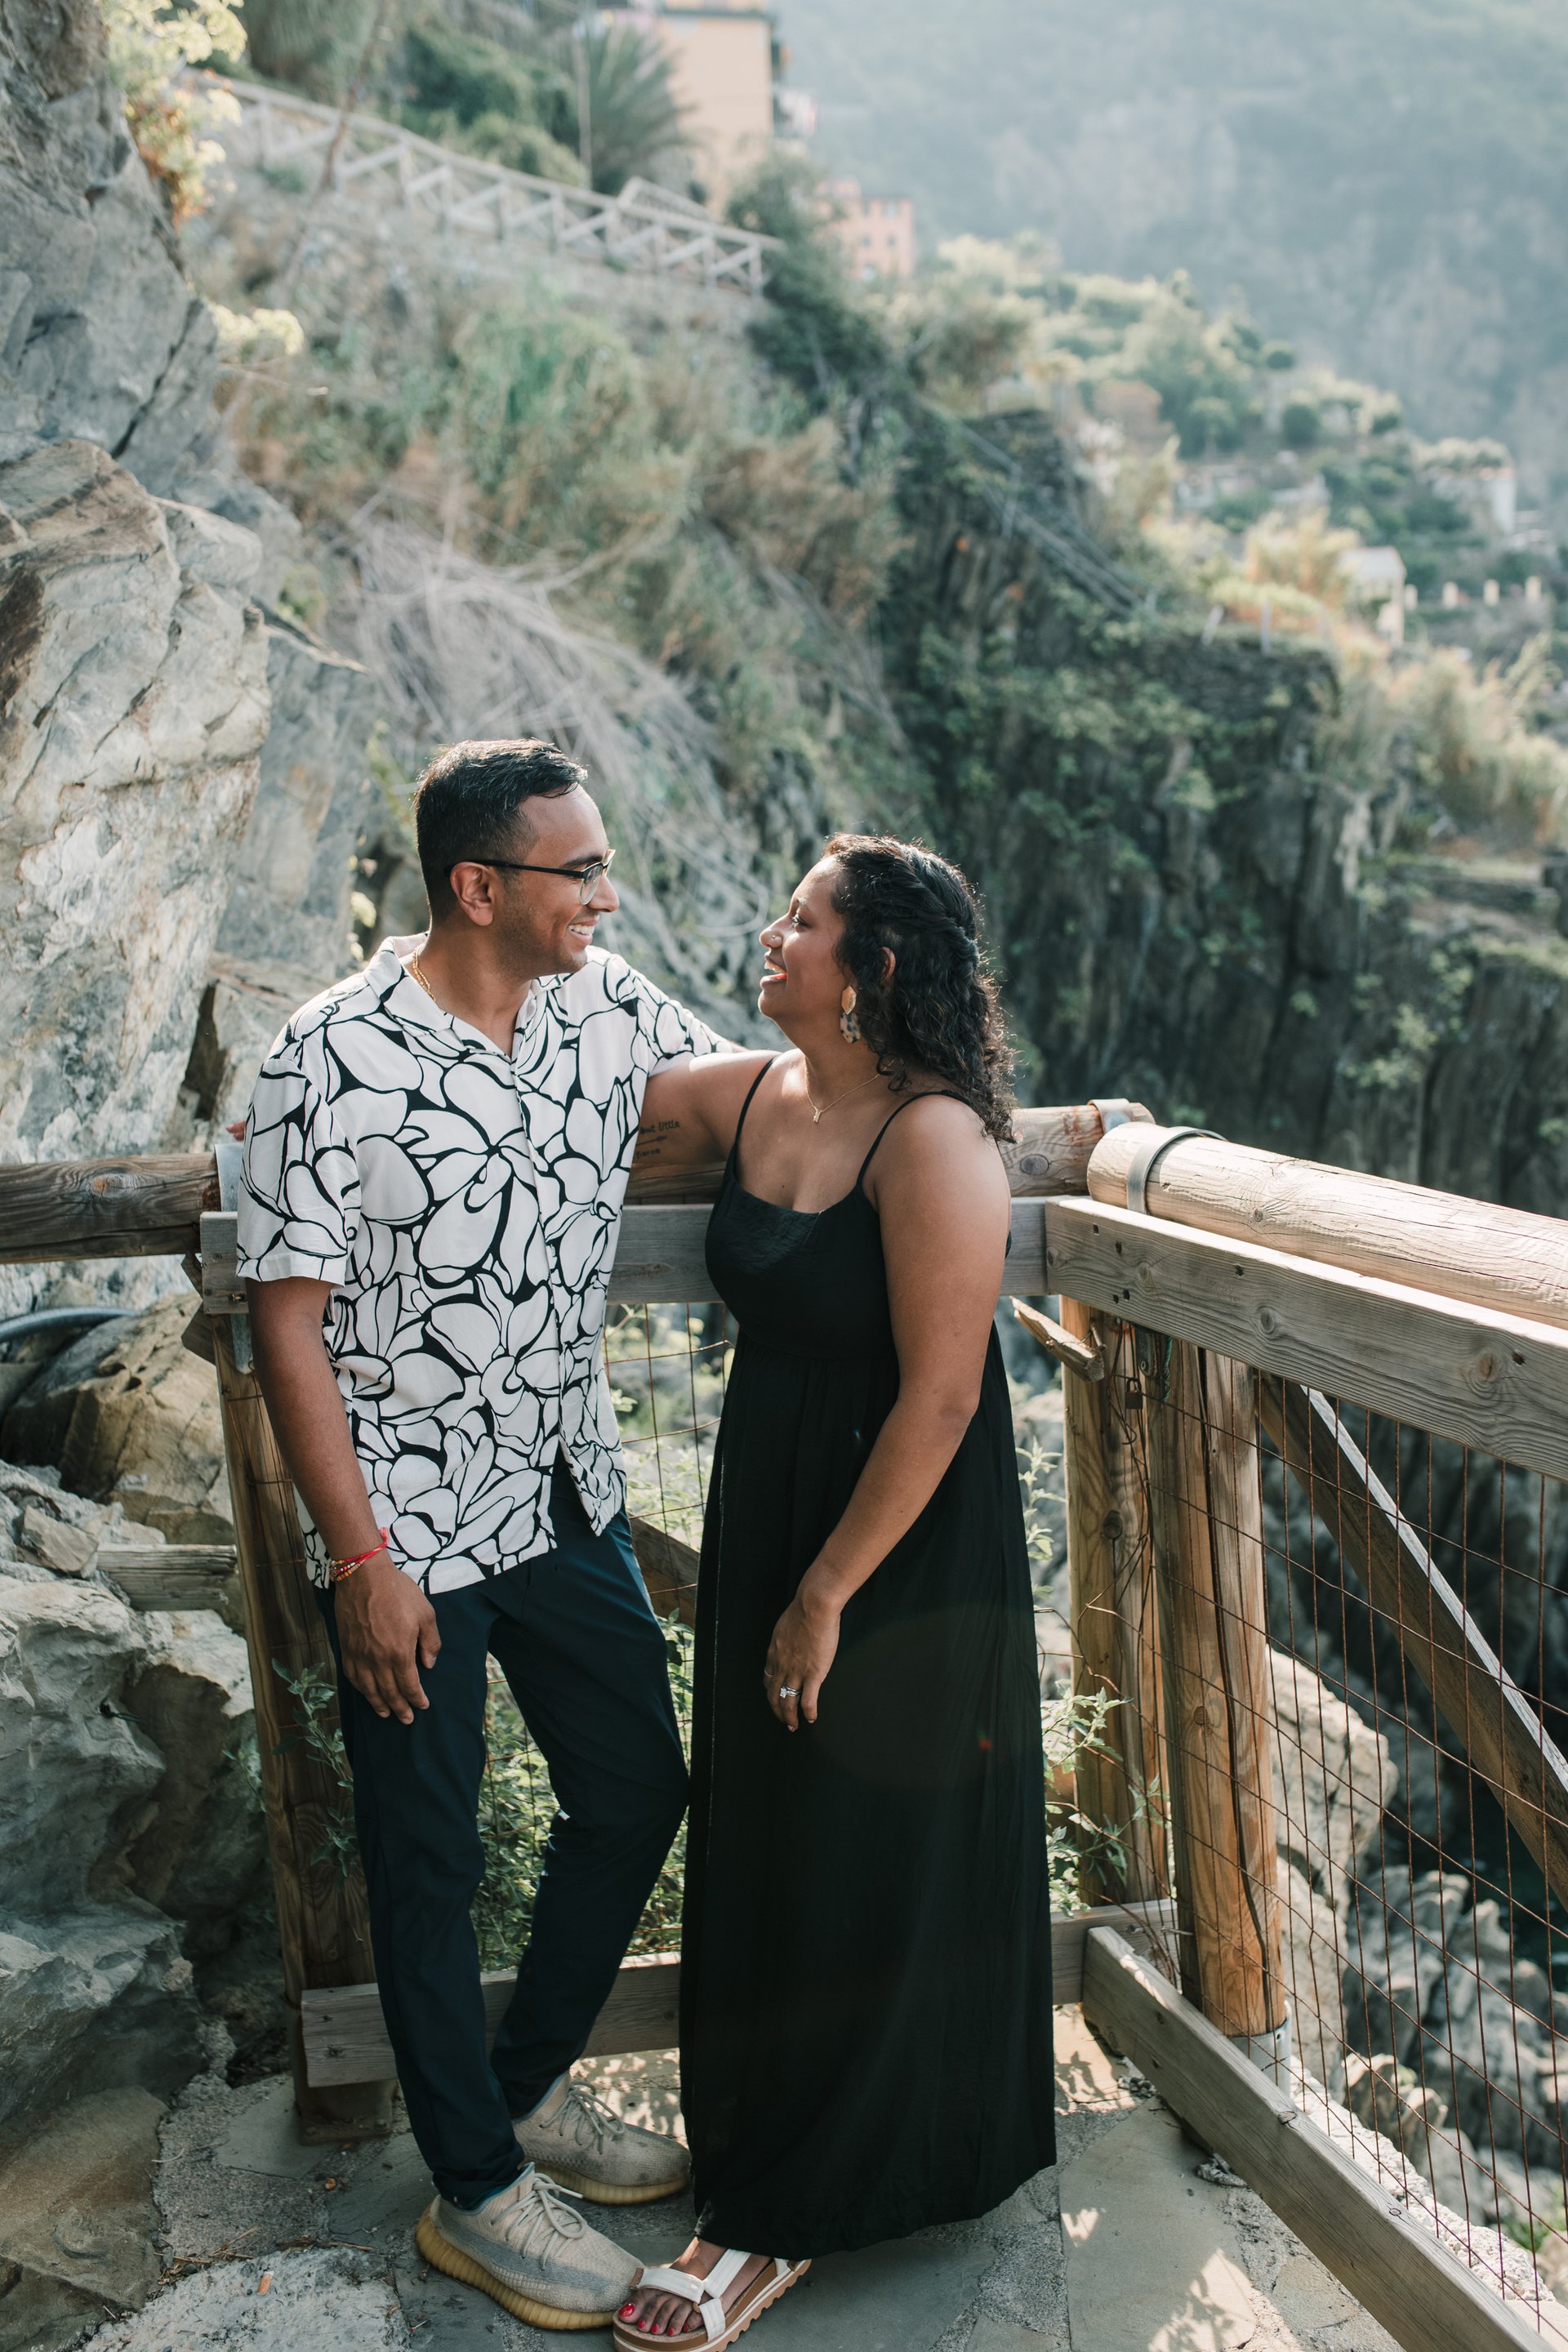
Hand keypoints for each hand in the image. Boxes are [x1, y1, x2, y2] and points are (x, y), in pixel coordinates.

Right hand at [334, 1555, 440, 1724]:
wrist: (363, 1576)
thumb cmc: (397, 1592)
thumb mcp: (425, 1613)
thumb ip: (430, 1642)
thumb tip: (429, 1665)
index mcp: (399, 1652)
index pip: (409, 1686)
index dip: (417, 1699)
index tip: (423, 1706)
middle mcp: (377, 1659)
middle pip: (389, 1693)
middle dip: (400, 1709)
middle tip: (406, 1720)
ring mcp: (359, 1655)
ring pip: (369, 1689)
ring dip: (378, 1704)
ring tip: (385, 1714)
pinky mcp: (346, 1648)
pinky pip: (353, 1676)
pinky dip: (360, 1689)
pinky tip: (366, 1693)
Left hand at [763, 1582, 840, 1731]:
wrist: (814, 1607)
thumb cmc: (802, 1610)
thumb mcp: (784, 1626)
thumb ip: (785, 1638)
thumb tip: (790, 1641)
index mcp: (774, 1653)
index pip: (768, 1679)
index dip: (771, 1692)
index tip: (775, 1698)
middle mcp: (781, 1666)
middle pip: (774, 1695)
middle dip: (777, 1711)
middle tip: (783, 1721)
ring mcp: (796, 1672)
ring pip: (788, 1702)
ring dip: (789, 1717)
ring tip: (793, 1726)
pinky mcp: (813, 1674)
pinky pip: (808, 1700)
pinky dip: (808, 1713)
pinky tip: (811, 1718)